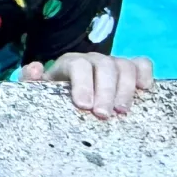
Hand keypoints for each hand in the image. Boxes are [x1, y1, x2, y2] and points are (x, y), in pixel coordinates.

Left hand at [23, 52, 154, 117]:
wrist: (72, 99)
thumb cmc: (56, 97)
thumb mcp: (39, 92)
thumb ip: (31, 81)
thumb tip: (35, 68)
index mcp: (70, 64)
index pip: (78, 65)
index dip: (82, 83)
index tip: (83, 106)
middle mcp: (93, 60)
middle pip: (104, 66)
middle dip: (105, 91)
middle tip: (104, 116)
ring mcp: (113, 64)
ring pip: (125, 66)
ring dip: (126, 88)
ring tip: (123, 112)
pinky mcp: (131, 70)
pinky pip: (142, 64)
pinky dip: (145, 74)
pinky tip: (144, 90)